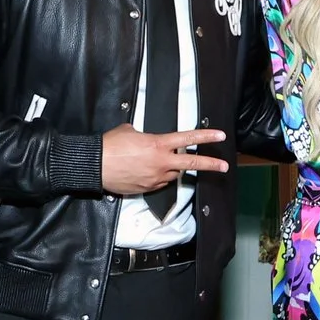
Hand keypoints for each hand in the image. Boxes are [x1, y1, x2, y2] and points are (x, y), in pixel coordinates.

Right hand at [101, 125, 229, 195]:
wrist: (95, 165)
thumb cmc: (110, 145)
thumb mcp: (130, 131)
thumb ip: (145, 135)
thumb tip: (146, 139)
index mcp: (158, 144)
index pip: (188, 138)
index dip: (206, 136)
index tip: (220, 136)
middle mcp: (160, 162)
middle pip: (191, 164)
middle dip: (210, 165)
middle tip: (224, 166)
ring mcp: (155, 178)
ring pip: (172, 174)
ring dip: (171, 169)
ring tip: (154, 163)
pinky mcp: (147, 189)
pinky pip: (158, 183)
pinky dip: (156, 177)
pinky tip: (143, 172)